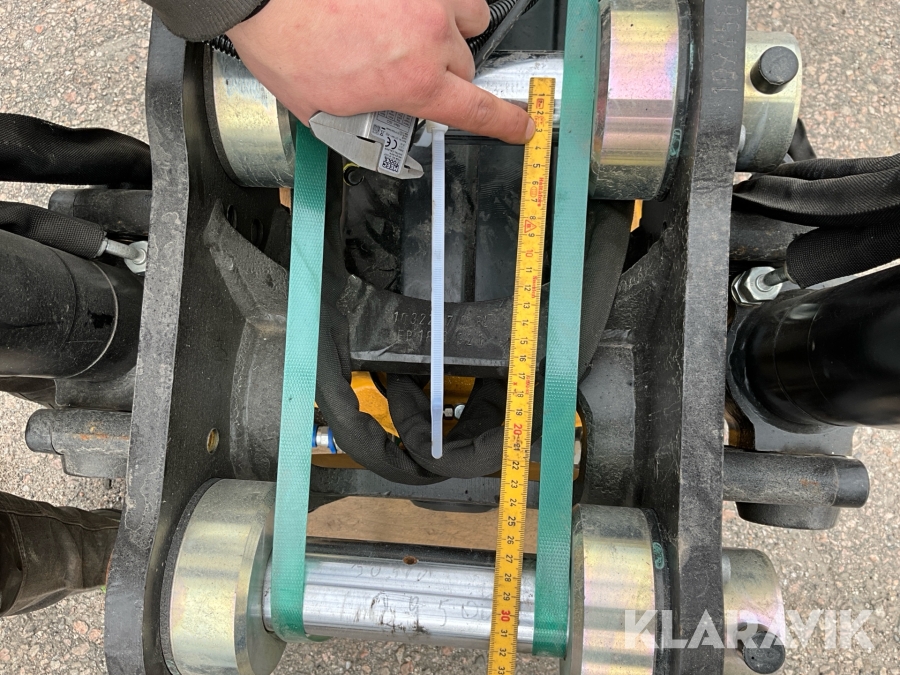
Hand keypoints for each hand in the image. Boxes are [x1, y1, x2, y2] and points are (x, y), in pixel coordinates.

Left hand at [227, 0, 534, 143]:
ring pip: (468, 19)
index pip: (474, 110)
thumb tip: (376, 131)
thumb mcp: (320, 109)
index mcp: (412, 81)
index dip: (504, 124)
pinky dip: (435, 1)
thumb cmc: (283, 41)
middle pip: (467, 66)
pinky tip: (404, 6)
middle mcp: (431, 36)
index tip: (522, 127)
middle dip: (445, 75)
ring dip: (449, 31)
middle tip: (409, 72)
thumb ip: (363, 121)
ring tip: (412, 31)